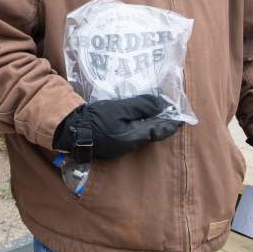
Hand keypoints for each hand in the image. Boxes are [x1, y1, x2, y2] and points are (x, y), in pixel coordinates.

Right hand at [52, 95, 181, 160]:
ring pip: (140, 134)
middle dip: (161, 124)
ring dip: (149, 124)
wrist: (70, 129)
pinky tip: (136, 118)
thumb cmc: (95, 118)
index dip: (170, 124)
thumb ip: (140, 106)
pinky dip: (137, 125)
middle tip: (170, 113)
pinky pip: (129, 134)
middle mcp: (127, 146)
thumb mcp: (119, 108)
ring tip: (156, 113)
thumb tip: (160, 104)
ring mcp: (118, 147)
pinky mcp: (110, 144)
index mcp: (132, 138)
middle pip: (150, 134)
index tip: (181, 118)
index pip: (157, 131)